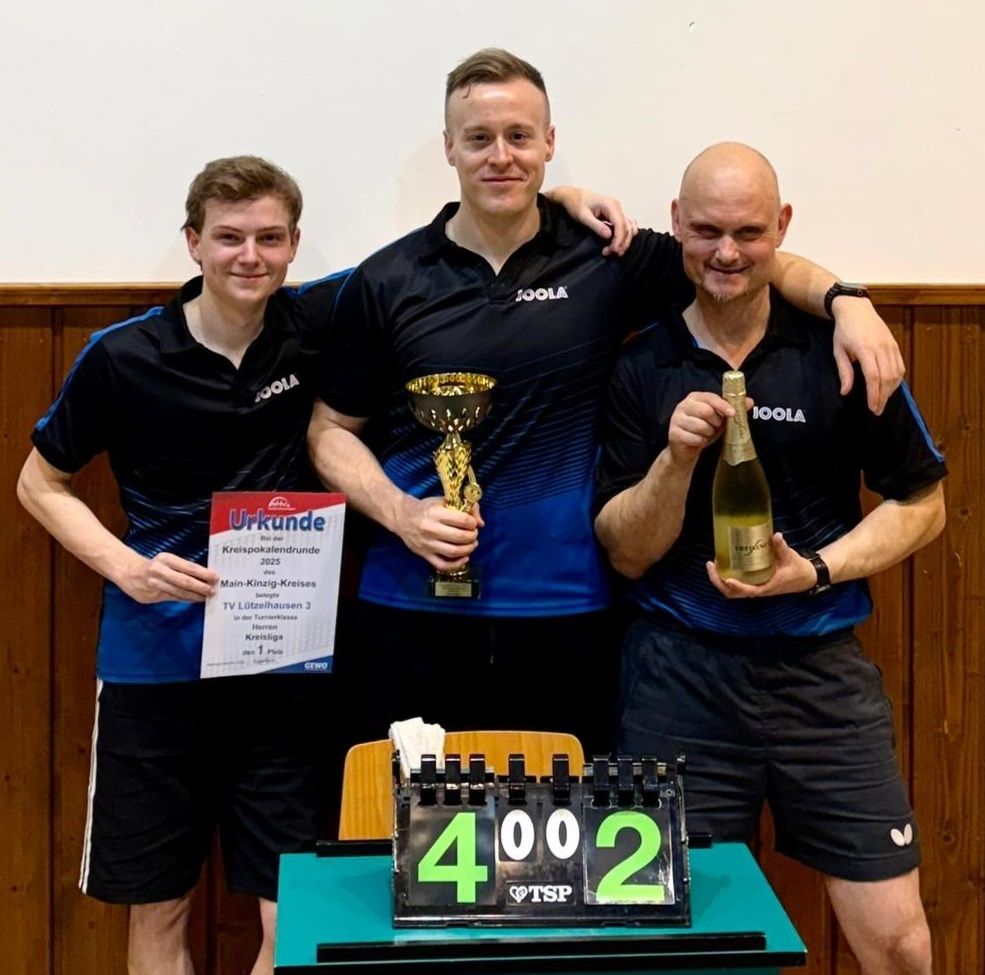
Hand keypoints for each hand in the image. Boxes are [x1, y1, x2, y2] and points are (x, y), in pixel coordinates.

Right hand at [119, 551, 218, 603]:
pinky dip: (185, 599)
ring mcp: (155, 585)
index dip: (203, 573)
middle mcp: (160, 571)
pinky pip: (173, 598)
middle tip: (212, 590)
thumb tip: (204, 576)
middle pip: (185, 581)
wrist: (129, 573)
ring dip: (195, 596)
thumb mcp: (166, 561)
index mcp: (166, 559)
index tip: (215, 577)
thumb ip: (182, 568)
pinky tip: (194, 599)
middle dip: (201, 587)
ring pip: (179, 592)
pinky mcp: (152, 596)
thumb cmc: (154, 566)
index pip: (189, 567)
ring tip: (206, 597)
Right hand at [396, 495, 481, 571]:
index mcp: (435, 513)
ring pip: (453, 552)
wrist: (402, 517)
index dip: (472, 523)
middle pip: (460, 537)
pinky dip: (457, 564)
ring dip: (468, 549)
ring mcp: (427, 544)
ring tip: (472, 544)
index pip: (462, 520)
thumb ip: (464, 507)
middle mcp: (430, 529)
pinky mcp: (424, 555)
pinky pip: (443, 565)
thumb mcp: (443, 501)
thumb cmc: (426, 508)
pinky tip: (465, 557)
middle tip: (473, 534)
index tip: (473, 523)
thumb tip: (481, 523)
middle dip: (472, 536)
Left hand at [545, 185, 638, 254]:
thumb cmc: (576, 204)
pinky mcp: (615, 214)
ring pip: (629, 227)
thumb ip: (596, 226)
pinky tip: (616, 242)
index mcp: (611, 205)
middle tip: (610, 253)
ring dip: (624, 240)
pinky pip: (626, 225)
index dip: (619, 239)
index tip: (613, 250)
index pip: (621, 225)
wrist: (573, 196)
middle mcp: (617, 206)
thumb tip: (609, 235)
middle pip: (627, 227)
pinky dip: (624, 235)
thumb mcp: (583, 216)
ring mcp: (618, 210)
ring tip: (612, 250)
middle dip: (621, 242)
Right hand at [667, 391, 741, 464]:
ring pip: (701, 426)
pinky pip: (695, 438)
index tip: (732, 414)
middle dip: (716, 422)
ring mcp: (676, 419)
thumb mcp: (719, 419)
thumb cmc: (703, 430)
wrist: (685, 449)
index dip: (723, 406)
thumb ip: (732, 409)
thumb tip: (750, 401)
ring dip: (708, 433)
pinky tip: (698, 441)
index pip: (710, 398)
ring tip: (706, 434)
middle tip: (716, 427)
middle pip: (706, 411)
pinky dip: (701, 442)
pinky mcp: (673, 433)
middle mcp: (683, 406)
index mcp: (694, 398)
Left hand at [705, 532, 815, 598]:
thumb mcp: (791, 558)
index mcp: (767, 587)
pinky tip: (722, 564)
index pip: (748, 591)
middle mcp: (757, 589)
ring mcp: (754, 587)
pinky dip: (725, 577)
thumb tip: (776, 535)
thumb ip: (782, 547)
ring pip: (731, 591)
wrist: (805, 578)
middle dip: (718, 581)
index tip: (727, 579)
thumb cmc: (797, 569)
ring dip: (719, 580)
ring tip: (713, 564)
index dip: (737, 586)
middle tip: (711, 564)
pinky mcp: (753, 583)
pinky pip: (735, 584)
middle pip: (733, 593)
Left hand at [831, 298, 903, 414]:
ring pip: (896, 373)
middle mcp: (881, 348)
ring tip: (883, 401)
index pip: (873, 377)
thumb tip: (845, 392)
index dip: (874, 394)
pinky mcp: (895, 345)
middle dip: (883, 396)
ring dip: (891, 390)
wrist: (856, 309)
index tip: (872, 407)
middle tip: (877, 410)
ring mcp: (890, 345)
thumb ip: (844, 372)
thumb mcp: (838, 351)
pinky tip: (890, 388)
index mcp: (865, 349)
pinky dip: (897, 379)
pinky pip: (900, 365)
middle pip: (887, 377)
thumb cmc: (844, 330)